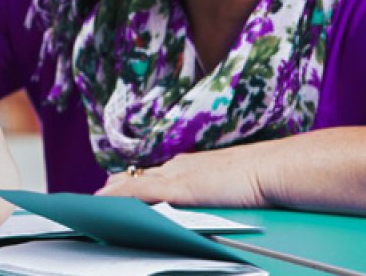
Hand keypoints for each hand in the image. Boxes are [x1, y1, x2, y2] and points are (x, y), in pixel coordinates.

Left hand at [96, 146, 270, 207]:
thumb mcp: (234, 182)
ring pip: (134, 183)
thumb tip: (220, 196)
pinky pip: (138, 191)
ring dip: (114, 193)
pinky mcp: (177, 188)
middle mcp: (180, 167)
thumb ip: (219, 188)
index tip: (123, 184)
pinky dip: (119, 196)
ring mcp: (177, 176)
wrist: (271, 169)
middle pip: (141, 176)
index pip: (158, 173)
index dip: (139, 180)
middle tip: (100, 194)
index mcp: (193, 165)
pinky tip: (103, 201)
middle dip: (120, 186)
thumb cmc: (262, 177)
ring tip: (94, 201)